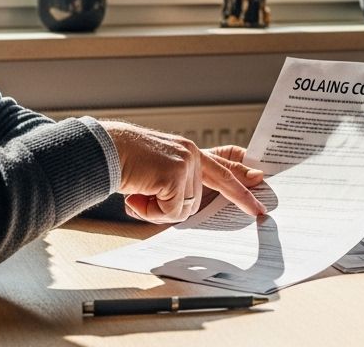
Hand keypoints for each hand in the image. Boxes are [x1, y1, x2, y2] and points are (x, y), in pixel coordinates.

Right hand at [100, 121, 266, 223]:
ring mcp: (184, 164)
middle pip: (195, 201)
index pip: (221, 165)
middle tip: (142, 197)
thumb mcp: (155, 170)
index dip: (241, 177)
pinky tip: (136, 195)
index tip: (260, 181)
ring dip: (156, 210)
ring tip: (138, 193)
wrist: (103, 152)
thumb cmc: (124, 163)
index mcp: (187, 152)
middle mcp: (190, 154)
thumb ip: (174, 184)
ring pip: (184, 210)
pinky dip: (150, 211)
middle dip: (168, 208)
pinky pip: (171, 212)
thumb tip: (182, 210)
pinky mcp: (174, 175)